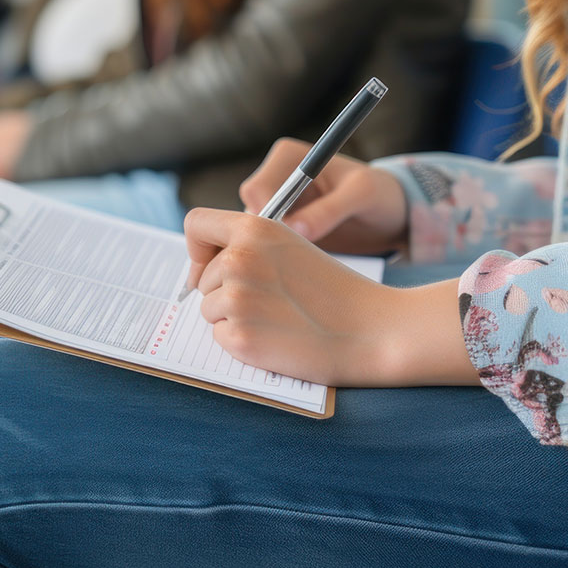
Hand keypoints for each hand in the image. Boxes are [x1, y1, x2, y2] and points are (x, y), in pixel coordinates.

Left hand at [184, 209, 475, 386]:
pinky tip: (277, 337)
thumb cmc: (333, 289)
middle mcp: (238, 258)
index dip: (197, 247)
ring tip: (279, 317)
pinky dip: (241, 342)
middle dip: (224, 290)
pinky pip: (219, 337)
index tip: (209, 265)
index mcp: (253, 228)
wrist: (372, 329)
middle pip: (201, 278)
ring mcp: (236, 299)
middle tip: (272, 301)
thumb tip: (201, 268)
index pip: (195, 224)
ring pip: (208, 309)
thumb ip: (248, 246)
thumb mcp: (290, 246)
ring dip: (234, 317)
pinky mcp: (239, 336)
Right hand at [239, 138, 406, 254]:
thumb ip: (329, 210)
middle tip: (293, 258)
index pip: (256, 190)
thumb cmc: (379, 195)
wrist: (390, 214)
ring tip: (302, 263)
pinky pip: (264, 245)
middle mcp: (274, 178)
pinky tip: (298, 267)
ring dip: (270, 250)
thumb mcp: (362, 196)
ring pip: (252, 233)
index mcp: (287, 157)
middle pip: (247, 213)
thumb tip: (295, 229)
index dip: (265, 218)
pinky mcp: (280, 228)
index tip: (288, 241)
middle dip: (264, 237)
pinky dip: (276, 258)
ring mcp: (275, 205)